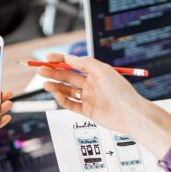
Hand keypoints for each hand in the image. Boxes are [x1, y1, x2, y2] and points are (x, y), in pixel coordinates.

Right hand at [38, 53, 170, 157]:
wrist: (130, 113)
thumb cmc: (120, 90)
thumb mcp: (103, 70)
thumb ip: (85, 63)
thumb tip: (68, 58)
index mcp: (95, 72)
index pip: (73, 64)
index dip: (59, 60)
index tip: (47, 58)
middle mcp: (91, 84)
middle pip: (67, 77)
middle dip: (53, 73)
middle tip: (40, 70)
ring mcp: (88, 98)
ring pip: (66, 90)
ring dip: (55, 86)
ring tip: (45, 83)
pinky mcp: (87, 111)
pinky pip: (70, 104)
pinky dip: (62, 99)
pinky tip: (56, 93)